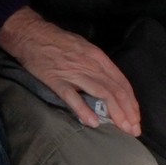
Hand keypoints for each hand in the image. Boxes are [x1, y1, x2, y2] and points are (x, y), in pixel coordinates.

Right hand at [0, 7, 140, 135]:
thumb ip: (96, 64)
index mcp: (97, 56)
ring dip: (115, 114)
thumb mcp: (82, 46)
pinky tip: (93, 122)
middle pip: (115, 90)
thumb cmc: (56, 40)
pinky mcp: (55, 79)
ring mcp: (72, 72)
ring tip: (122, 129)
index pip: (121, 82)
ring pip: (101, 94)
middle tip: (133, 130)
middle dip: (128, 112)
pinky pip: (72, 97)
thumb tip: (108, 85)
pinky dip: (84, 110)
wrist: (29, 34)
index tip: (135, 117)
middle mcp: (89, 64)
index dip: (131, 102)